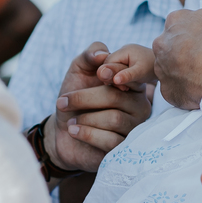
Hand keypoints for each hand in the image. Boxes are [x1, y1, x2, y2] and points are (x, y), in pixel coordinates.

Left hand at [43, 43, 151, 172]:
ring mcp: (135, 128)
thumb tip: (102, 54)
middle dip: (84, 98)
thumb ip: (90, 55)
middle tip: (62, 102)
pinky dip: (87, 134)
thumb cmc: (74, 99)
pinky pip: (110, 140)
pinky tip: (74, 131)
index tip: (97, 74)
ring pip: (114, 119)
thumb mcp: (78, 71)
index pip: (130, 74)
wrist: (62, 133)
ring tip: (71, 121)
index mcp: (132, 84)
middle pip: (116, 97)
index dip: (112, 72)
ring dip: (85, 118)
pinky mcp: (125, 149)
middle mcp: (140, 105)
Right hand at [97, 44, 155, 91]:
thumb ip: (126, 75)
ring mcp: (125, 55)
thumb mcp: (140, 73)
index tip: (119, 86)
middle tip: (124, 88)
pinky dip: (120, 78)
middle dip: (112, 78)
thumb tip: (113, 80)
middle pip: (108, 65)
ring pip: (112, 68)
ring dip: (116, 79)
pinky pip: (118, 69)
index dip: (108, 76)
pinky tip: (127, 85)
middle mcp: (123, 50)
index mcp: (124, 50)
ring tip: (126, 87)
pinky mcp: (128, 61)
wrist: (167, 65)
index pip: (107, 63)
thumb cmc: (153, 68)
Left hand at [152, 0, 201, 109]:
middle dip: (188, 51)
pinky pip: (176, 89)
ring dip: (186, 70)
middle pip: (175, 45)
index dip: (199, 31)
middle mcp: (161, 43)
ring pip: (173, 68)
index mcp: (174, 20)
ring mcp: (161, 68)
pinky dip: (187, 90)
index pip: (183, 22)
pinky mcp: (167, 91)